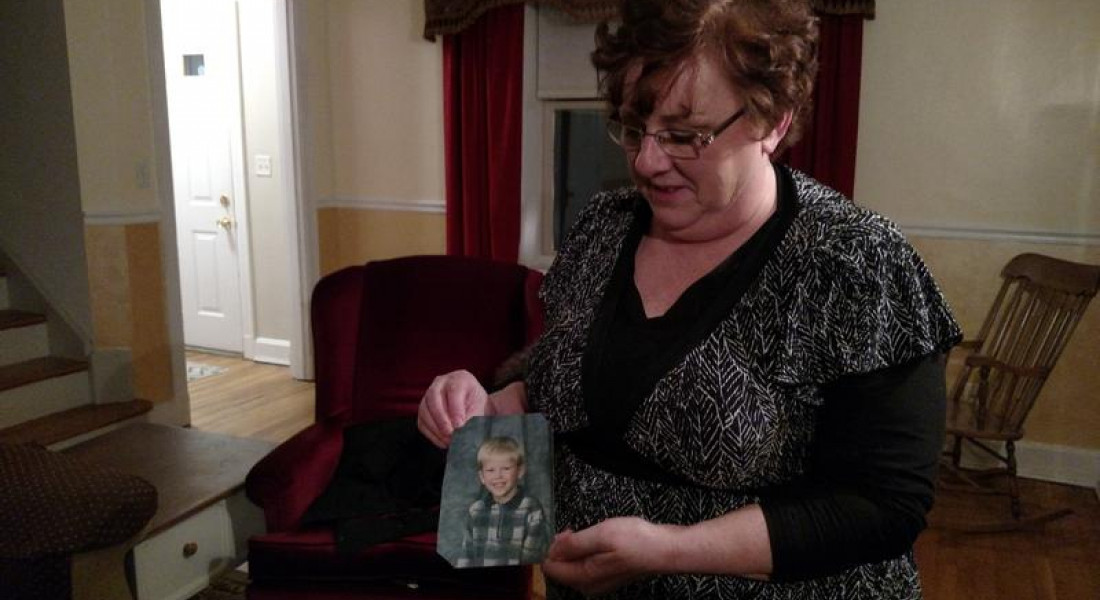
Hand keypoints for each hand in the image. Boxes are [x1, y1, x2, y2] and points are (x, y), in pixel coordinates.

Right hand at [417, 370, 489, 447]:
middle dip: (441, 418)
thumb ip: (471, 418)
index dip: (455, 408)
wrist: (473, 407)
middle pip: (433, 397)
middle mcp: (441, 383)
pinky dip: (432, 434)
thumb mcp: (480, 408)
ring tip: (448, 440)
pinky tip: (443, 442)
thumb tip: (461, 431)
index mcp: (459, 378)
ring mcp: (429, 395)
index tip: (459, 425)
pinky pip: (422, 422)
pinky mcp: (423, 410)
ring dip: (435, 428)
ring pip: (424, 410)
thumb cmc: (477, 405)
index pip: (454, 390)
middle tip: (450, 433)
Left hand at [542, 517, 672, 596]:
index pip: (551, 568)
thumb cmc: (635, 540)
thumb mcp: (601, 535)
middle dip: (562, 547)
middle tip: (574, 529)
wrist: (664, 550)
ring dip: (573, 548)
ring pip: (573, 566)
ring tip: (585, 532)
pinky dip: (584, 551)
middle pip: (561, 568)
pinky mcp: (607, 576)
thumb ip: (574, 544)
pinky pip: (585, 565)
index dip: (552, 547)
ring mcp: (598, 583)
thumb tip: (552, 550)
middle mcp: (588, 586)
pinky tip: (596, 539)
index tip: (564, 532)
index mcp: (584, 577)